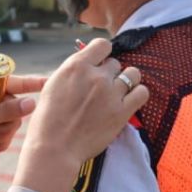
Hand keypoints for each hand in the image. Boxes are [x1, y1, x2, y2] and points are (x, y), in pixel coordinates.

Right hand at [14, 38, 147, 191]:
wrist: (55, 147)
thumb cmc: (49, 119)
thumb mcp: (54, 84)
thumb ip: (75, 71)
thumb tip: (91, 64)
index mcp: (76, 66)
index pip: (102, 44)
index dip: (103, 53)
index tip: (99, 63)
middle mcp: (96, 76)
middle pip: (115, 63)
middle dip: (109, 73)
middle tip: (101, 89)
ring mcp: (111, 93)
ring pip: (132, 74)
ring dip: (126, 80)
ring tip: (118, 92)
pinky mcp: (122, 112)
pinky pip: (142, 93)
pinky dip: (138, 93)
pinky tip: (128, 100)